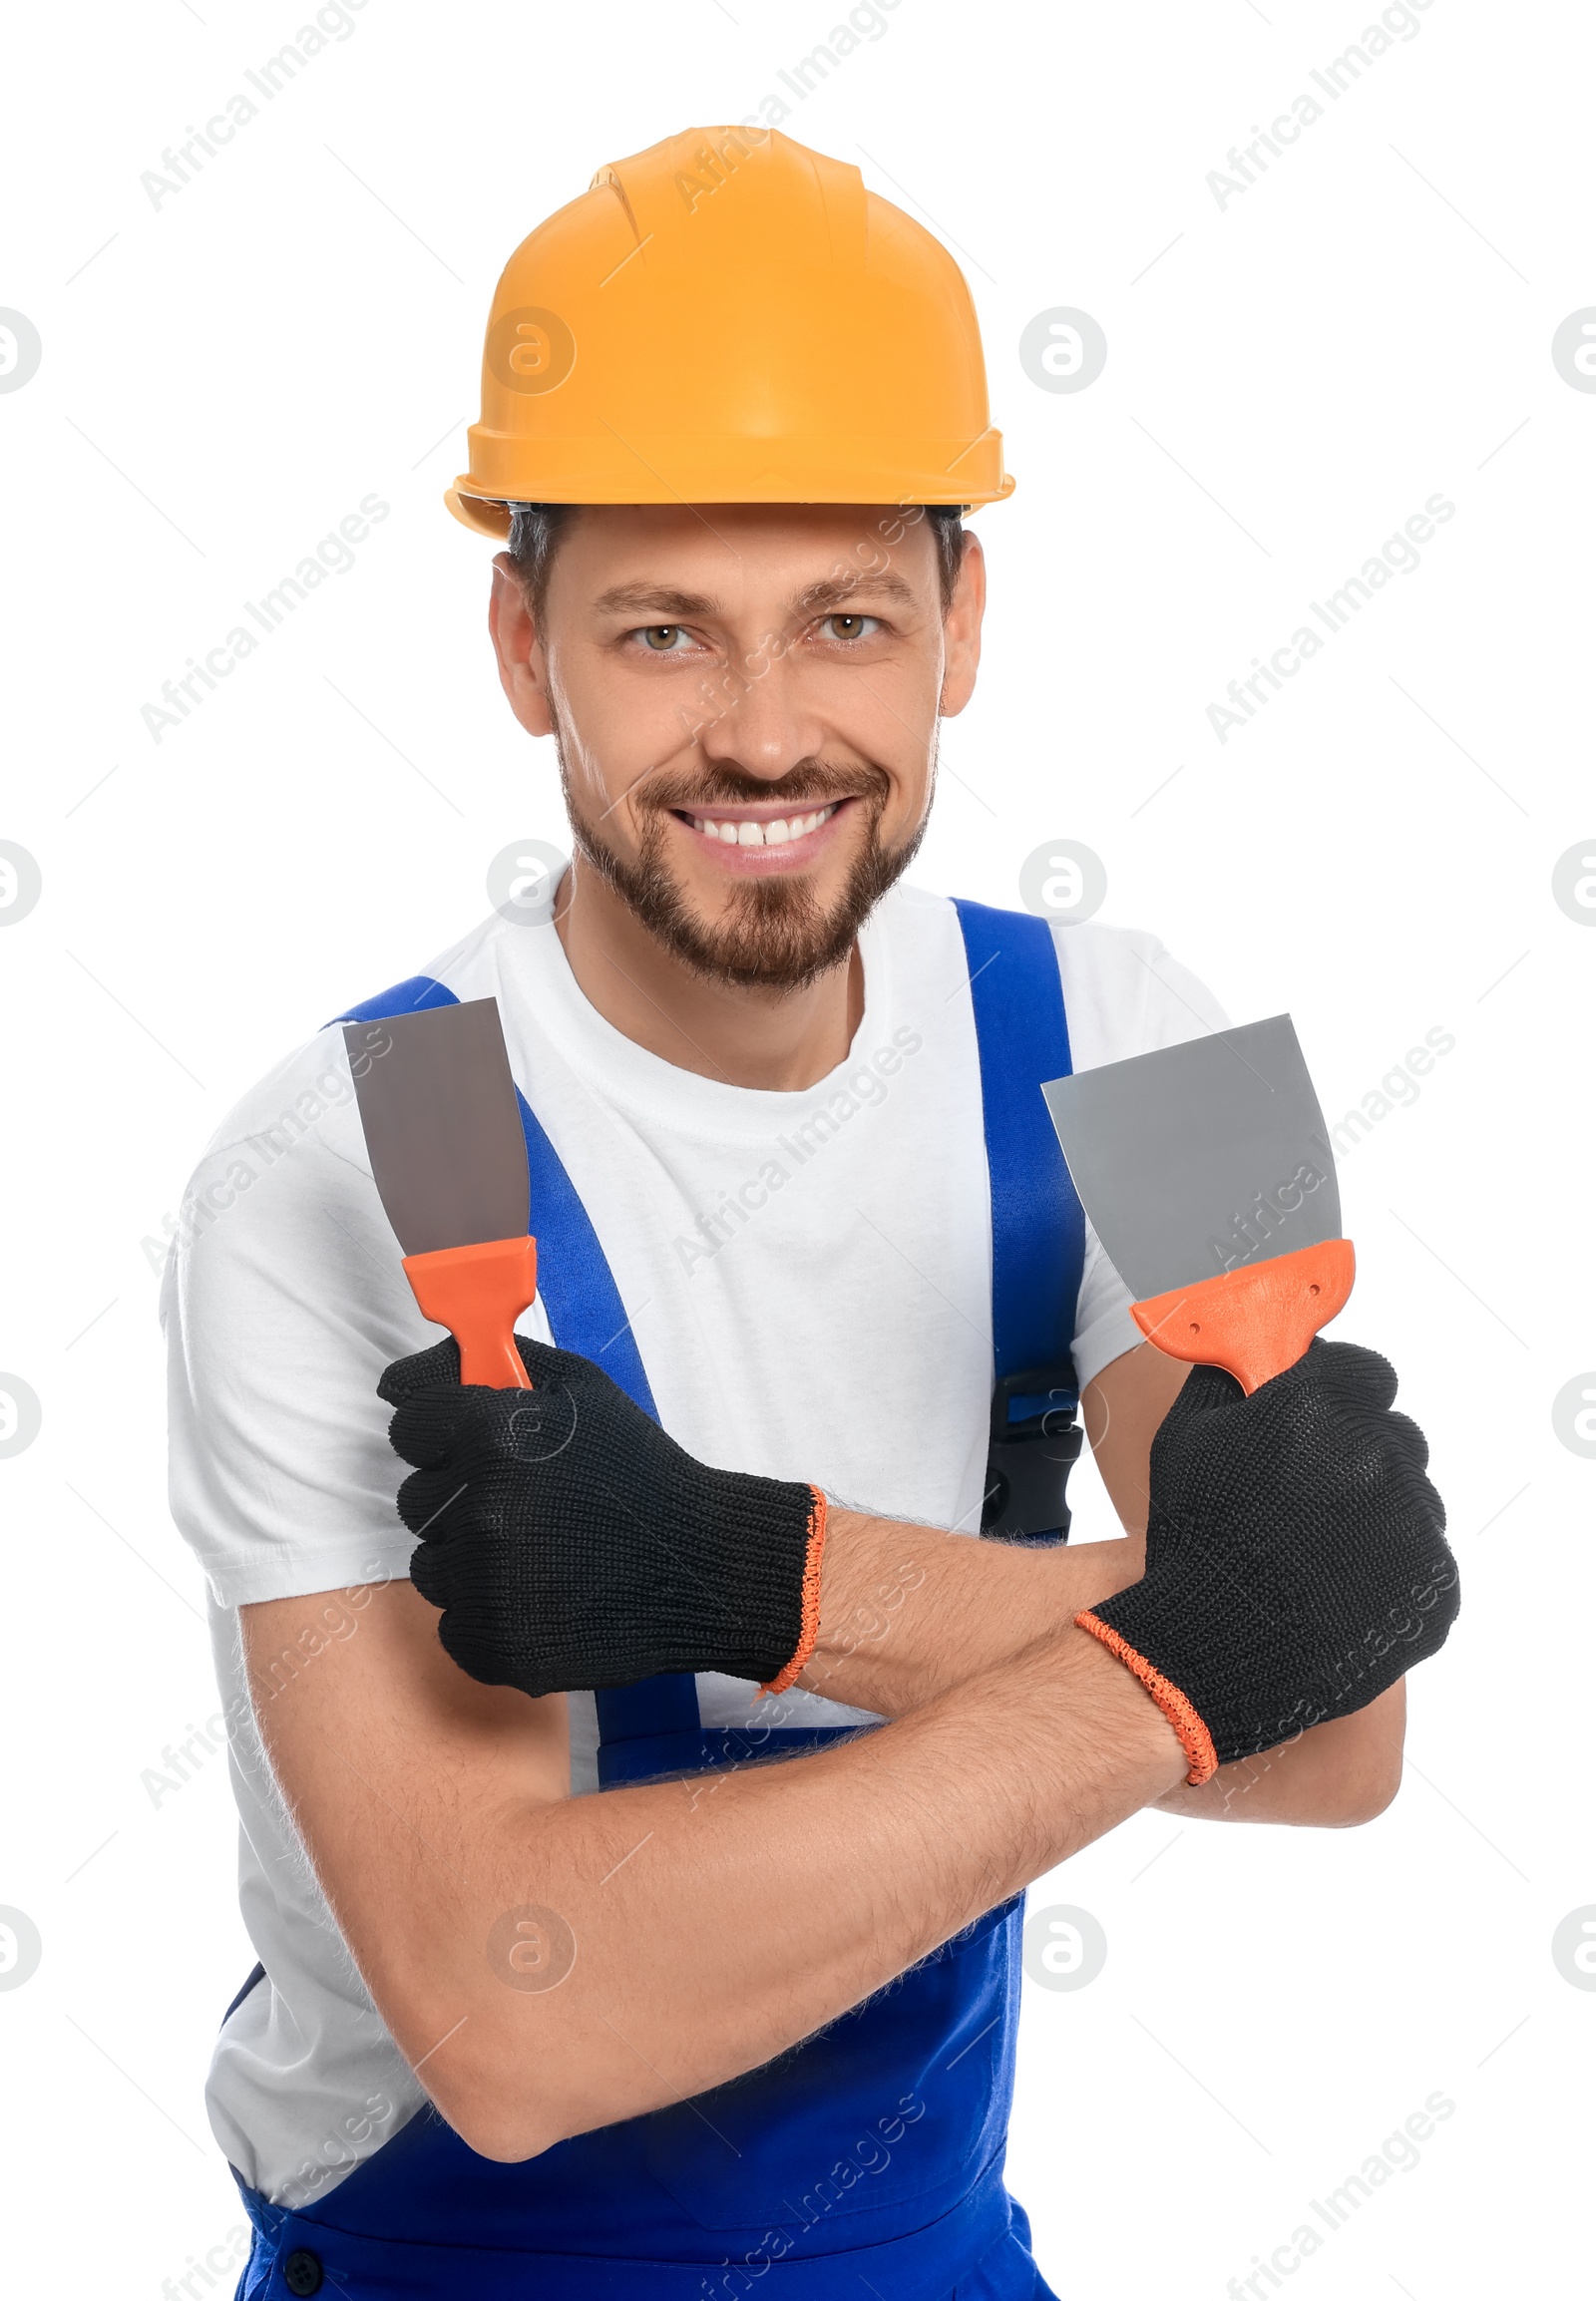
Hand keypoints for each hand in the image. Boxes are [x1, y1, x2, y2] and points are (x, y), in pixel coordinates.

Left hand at [378, 1337, 825, 1699]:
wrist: (702, 1566)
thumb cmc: (640, 1471)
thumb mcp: (580, 1389)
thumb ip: (493, 1363)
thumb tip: (402, 1377)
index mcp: (496, 1437)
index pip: (409, 1426)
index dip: (441, 1432)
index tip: (472, 1444)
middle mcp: (482, 1510)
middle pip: (415, 1498)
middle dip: (457, 1495)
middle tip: (523, 1502)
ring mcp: (486, 1585)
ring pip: (430, 1566)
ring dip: (469, 1559)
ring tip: (537, 1552)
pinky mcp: (496, 1646)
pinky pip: (453, 1625)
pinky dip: (488, 1615)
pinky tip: (539, 1597)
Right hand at [1076, 1340, 1456, 1781]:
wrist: (1217, 1649)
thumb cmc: (1197, 1544)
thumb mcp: (1184, 1440)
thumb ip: (1225, 1381)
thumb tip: (1246, 1354)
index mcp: (1324, 1408)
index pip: (1364, 1371)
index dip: (1337, 1392)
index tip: (1317, 1414)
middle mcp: (1381, 1455)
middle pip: (1393, 1435)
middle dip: (1358, 1453)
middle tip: (1310, 1492)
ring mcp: (1416, 1523)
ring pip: (1412, 1498)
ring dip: (1378, 1511)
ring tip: (1318, 1550)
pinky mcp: (1435, 1585)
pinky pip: (1423, 1558)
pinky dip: (1392, 1567)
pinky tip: (1339, 1585)